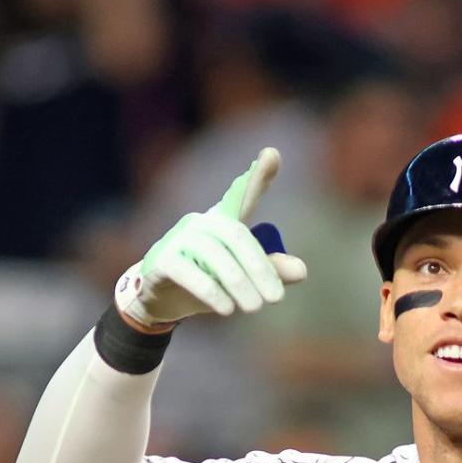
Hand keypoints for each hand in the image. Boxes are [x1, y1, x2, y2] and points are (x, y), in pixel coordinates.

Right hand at [115, 148, 306, 328]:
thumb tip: (302, 271)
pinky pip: (190, 272)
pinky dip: (211, 291)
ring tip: (254, 308)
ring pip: (215, 254)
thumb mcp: (242, 278)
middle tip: (276, 299)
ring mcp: (180, 239)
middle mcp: (202, 223)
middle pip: (237, 235)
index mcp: (224, 221)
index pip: (243, 195)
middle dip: (259, 267)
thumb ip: (270, 271)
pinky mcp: (162, 261)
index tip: (272, 153)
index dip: (258, 176)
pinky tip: (226, 309)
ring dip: (239, 283)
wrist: (160, 300)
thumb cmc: (207, 281)